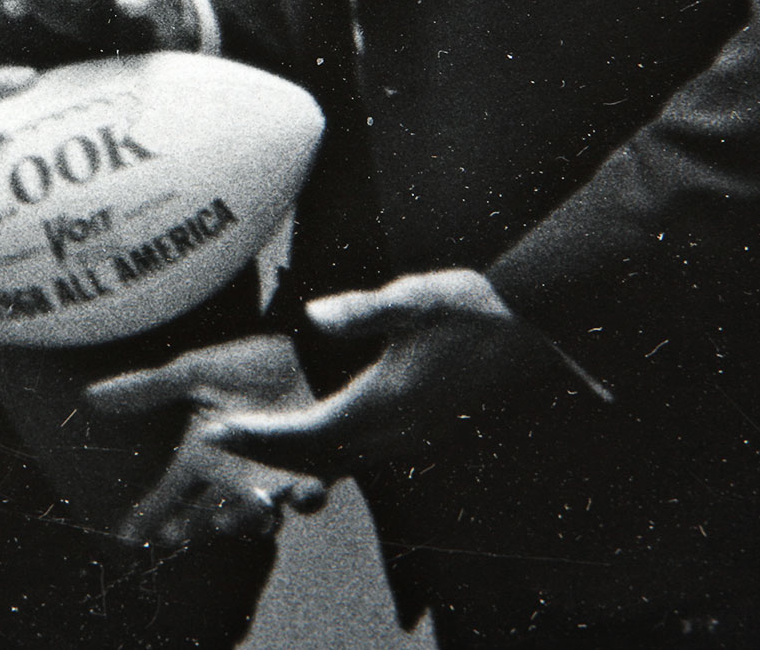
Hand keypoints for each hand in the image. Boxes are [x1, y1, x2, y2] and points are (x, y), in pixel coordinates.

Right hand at [88, 336, 326, 545]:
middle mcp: (234, 476)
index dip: (148, 516)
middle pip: (206, 516)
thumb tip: (89, 396)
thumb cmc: (252, 361)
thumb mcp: (194, 373)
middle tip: (176, 532)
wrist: (306, 349)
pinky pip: (307, 498)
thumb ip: (147, 389)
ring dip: (242, 520)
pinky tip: (299, 489)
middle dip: (192, 527)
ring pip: (253, 517)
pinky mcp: (312, 475)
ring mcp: (273, 481)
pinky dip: (303, 499)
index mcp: (203, 455)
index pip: (168, 494)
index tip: (126, 538)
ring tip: (227, 518)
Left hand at [196, 270, 577, 477]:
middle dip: (265, 452)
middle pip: (319, 457)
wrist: (540, 326)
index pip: (310, 433)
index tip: (219, 432)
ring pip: (343, 462)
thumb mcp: (419, 297)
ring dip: (294, 456)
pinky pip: (365, 456)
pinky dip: (328, 454)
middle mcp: (402, 430)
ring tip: (254, 444)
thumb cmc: (478, 305)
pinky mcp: (430, 430)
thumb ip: (365, 310)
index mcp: (391, 402)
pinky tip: (317, 441)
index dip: (261, 436)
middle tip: (218, 441)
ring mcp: (418, 435)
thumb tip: (314, 316)